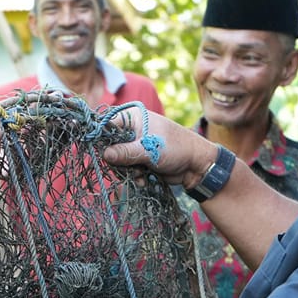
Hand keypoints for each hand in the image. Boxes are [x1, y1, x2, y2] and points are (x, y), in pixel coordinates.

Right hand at [98, 105, 215, 187]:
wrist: (196, 165)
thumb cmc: (177, 149)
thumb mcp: (150, 150)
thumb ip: (126, 152)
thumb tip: (104, 154)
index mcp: (133, 117)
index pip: (107, 124)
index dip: (100, 138)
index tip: (100, 153)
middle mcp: (132, 129)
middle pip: (110, 145)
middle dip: (117, 160)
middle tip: (125, 169)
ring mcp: (136, 144)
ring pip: (118, 159)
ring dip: (127, 171)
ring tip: (139, 175)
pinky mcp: (140, 158)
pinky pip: (127, 167)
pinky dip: (134, 175)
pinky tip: (143, 179)